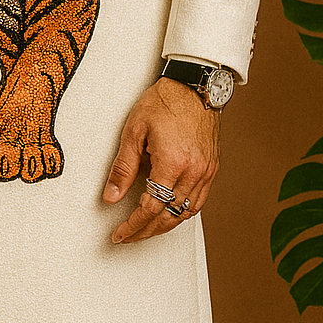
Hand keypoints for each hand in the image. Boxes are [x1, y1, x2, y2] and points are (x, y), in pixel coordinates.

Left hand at [102, 77, 220, 243]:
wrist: (194, 85)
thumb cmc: (164, 102)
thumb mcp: (134, 131)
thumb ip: (123, 167)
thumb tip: (111, 196)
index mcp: (173, 162)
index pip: (151, 207)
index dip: (133, 225)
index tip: (120, 233)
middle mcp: (194, 171)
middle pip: (169, 216)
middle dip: (146, 231)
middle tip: (128, 236)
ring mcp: (206, 171)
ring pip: (186, 213)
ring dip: (164, 226)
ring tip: (145, 230)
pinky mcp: (211, 168)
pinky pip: (198, 201)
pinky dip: (181, 212)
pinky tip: (168, 213)